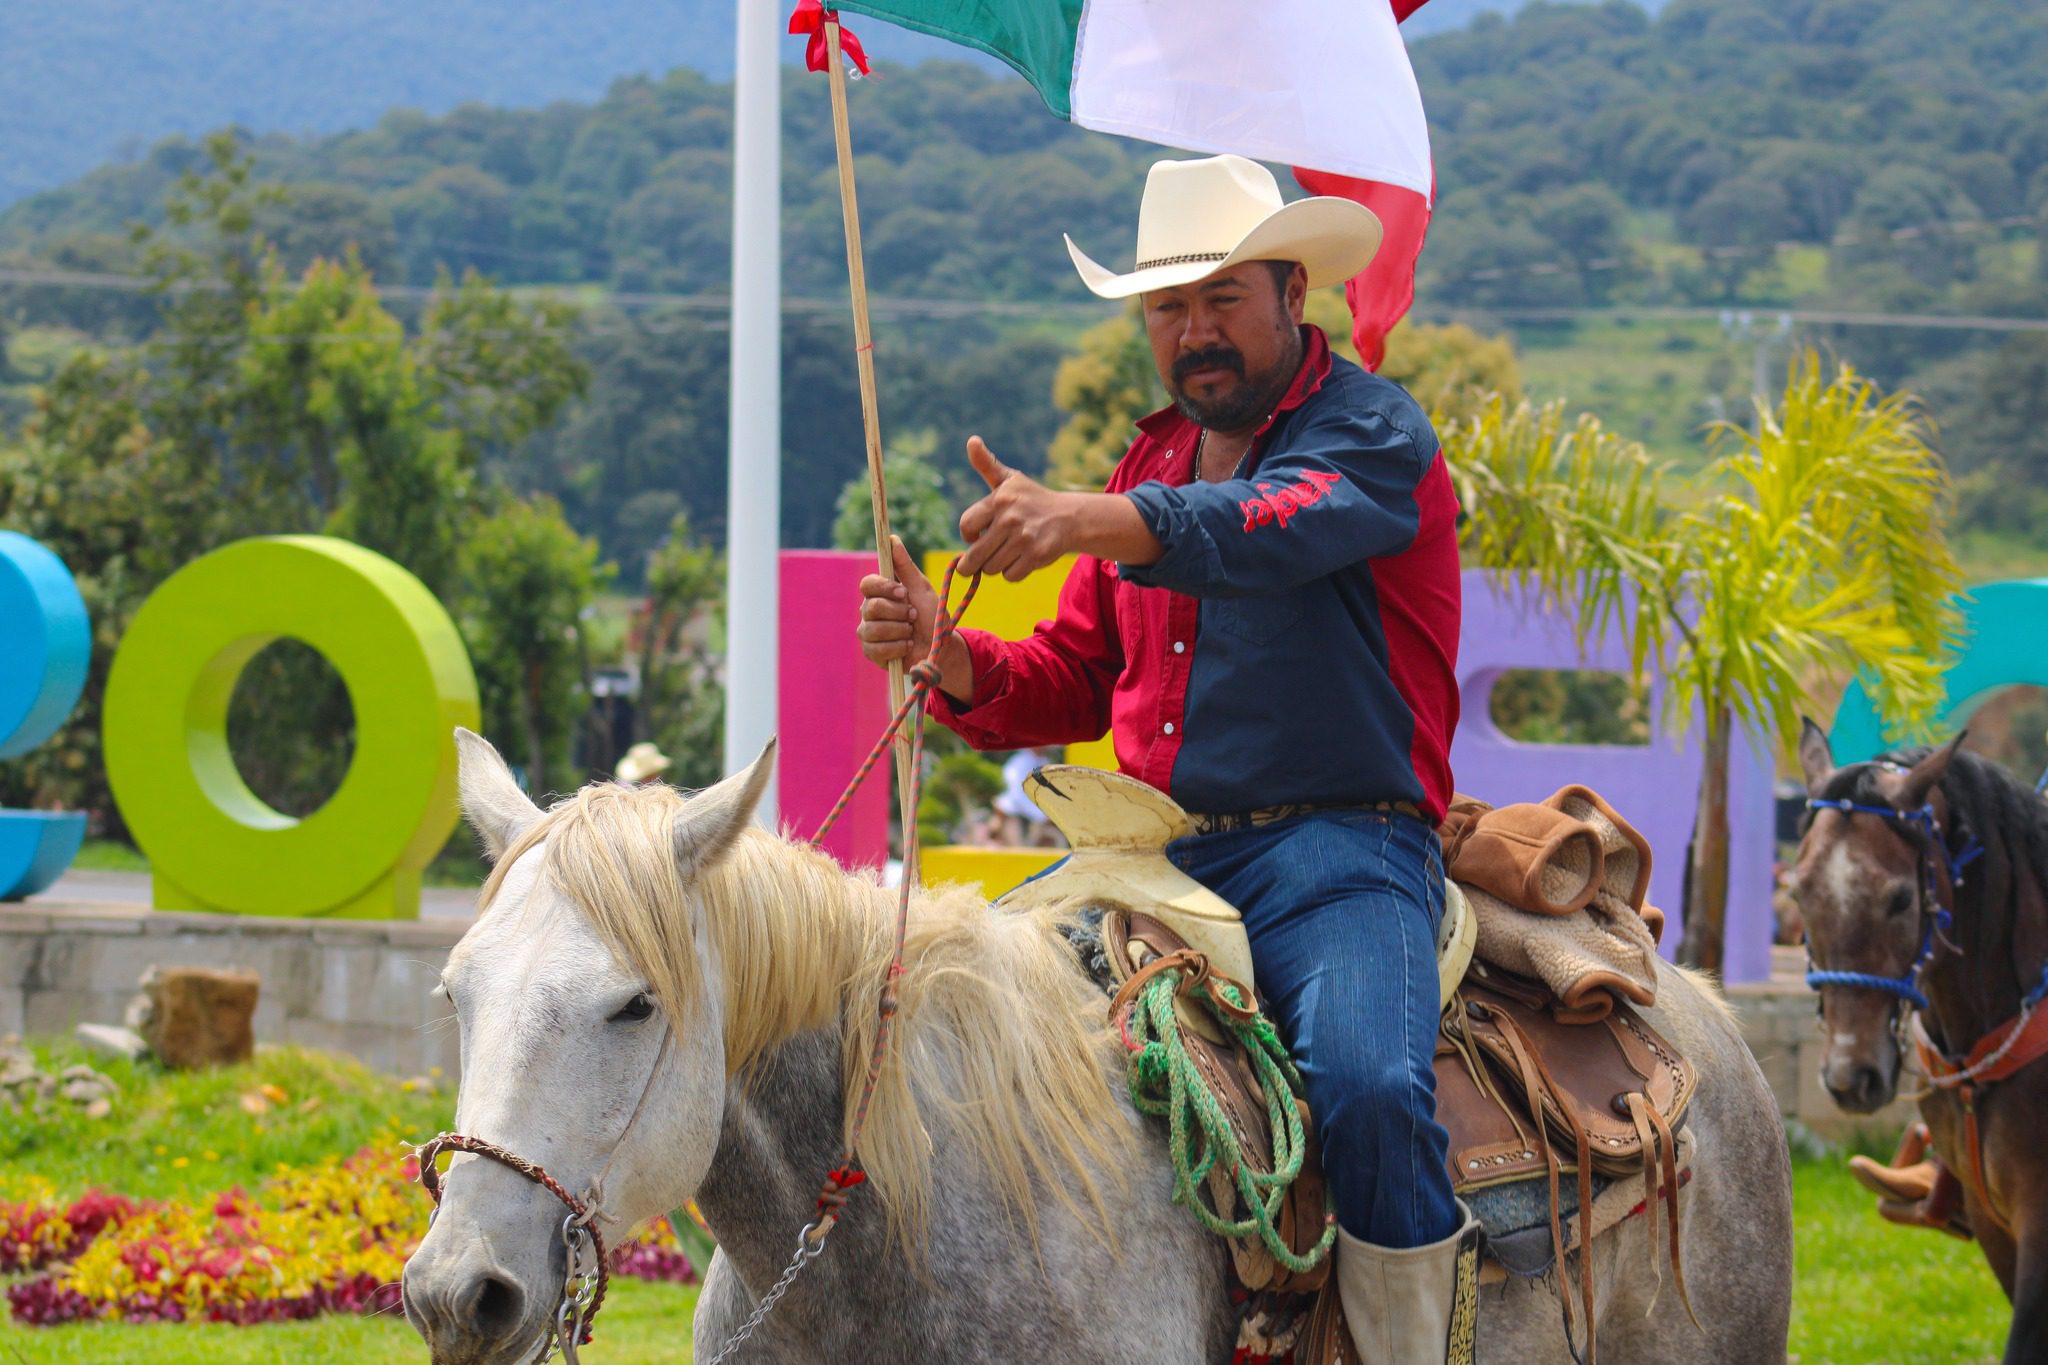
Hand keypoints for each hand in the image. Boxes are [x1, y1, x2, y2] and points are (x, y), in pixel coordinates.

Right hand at [857, 535, 938, 668]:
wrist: (940, 649)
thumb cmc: (931, 616)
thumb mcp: (922, 589)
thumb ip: (905, 566)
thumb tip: (892, 539)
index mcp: (880, 593)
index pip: (868, 584)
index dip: (884, 588)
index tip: (904, 593)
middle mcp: (869, 610)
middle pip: (871, 607)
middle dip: (899, 613)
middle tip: (913, 616)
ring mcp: (868, 632)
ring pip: (873, 629)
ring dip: (900, 631)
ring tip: (911, 633)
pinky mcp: (871, 652)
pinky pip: (876, 649)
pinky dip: (897, 648)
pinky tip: (906, 646)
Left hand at [957, 436, 1075, 581]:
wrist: (1070, 516)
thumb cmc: (1032, 498)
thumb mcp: (1009, 479)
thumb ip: (987, 464)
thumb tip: (971, 440)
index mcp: (999, 499)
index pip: (966, 526)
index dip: (969, 535)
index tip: (977, 535)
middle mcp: (1010, 518)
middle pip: (975, 556)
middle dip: (973, 562)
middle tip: (978, 561)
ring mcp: (1024, 538)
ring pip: (991, 568)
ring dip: (996, 566)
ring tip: (1007, 553)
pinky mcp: (1036, 555)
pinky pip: (1010, 576)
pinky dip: (1013, 572)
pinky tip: (1021, 559)